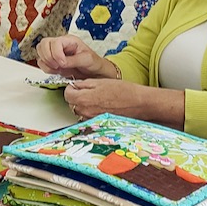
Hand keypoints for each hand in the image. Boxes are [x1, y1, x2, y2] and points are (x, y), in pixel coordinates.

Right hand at [36, 35, 107, 76]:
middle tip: (57, 66)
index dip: (56, 53)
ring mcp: (54, 52)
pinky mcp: (52, 61)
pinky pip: (41, 62)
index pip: (55, 42)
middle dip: (48, 57)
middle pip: (43, 44)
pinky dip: (46, 68)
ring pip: (40, 52)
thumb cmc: (93, 63)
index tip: (62, 63)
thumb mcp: (87, 60)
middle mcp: (60, 45)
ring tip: (58, 69)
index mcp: (69, 40)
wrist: (93, 72)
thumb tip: (62, 62)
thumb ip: (73, 60)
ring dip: (46, 63)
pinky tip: (56, 71)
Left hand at [64, 78, 185, 127]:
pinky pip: (89, 117)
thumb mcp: (101, 81)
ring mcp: (92, 120)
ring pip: (80, 111)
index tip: (77, 86)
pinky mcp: (98, 124)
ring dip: (84, 105)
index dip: (71, 88)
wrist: (139, 103)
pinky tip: (101, 106)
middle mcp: (85, 112)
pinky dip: (91, 112)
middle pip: (72, 104)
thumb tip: (74, 85)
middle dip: (77, 97)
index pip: (67, 94)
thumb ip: (84, 84)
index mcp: (84, 99)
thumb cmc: (124, 91)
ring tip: (98, 99)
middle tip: (89, 91)